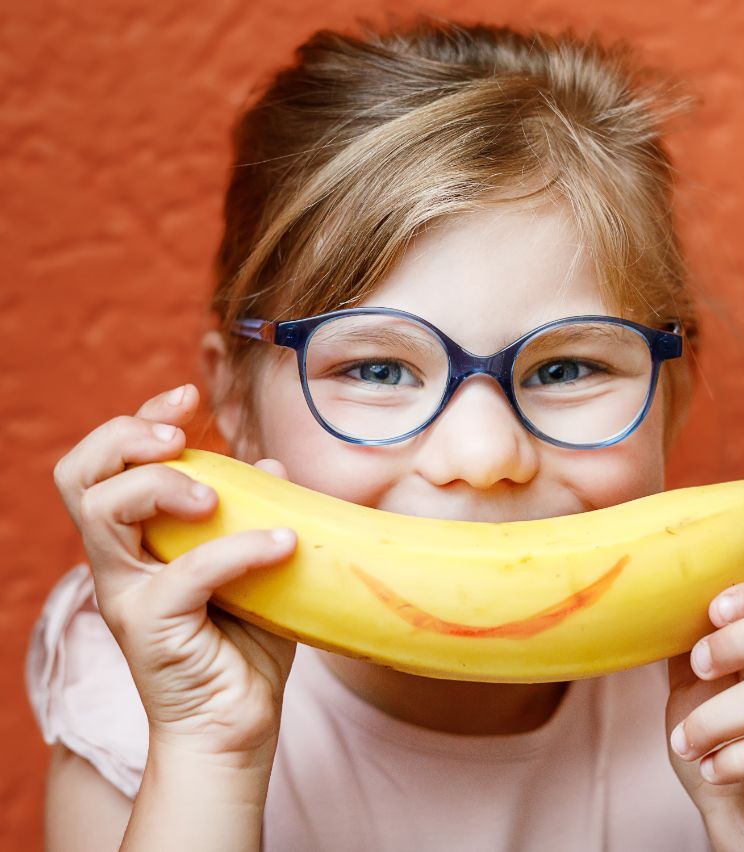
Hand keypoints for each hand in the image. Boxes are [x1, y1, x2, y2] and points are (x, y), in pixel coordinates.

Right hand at [53, 384, 298, 762]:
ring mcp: (127, 595)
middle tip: (178, 436)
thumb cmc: (244, 646)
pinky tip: (283, 544)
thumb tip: (273, 466)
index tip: (187, 396)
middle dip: (125, 436)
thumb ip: (257, 515)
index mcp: (137, 540)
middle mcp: (118, 561)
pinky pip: (184, 573)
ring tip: (217, 496)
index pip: (107, 463)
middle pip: (79, 474)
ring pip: (104, 511)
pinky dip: (238, 549)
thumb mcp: (254, 566)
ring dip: (162, 486)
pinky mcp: (151, 629)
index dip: (137, 419)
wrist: (236, 728)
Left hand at [665, 571, 743, 851]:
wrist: (736, 815)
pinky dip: (734, 759)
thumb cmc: (715, 735)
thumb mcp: (692, 680)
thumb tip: (655, 594)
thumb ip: (686, 637)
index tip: (712, 610)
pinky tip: (710, 769)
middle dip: (739, 641)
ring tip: (684, 742)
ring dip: (715, 719)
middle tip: (699, 666)